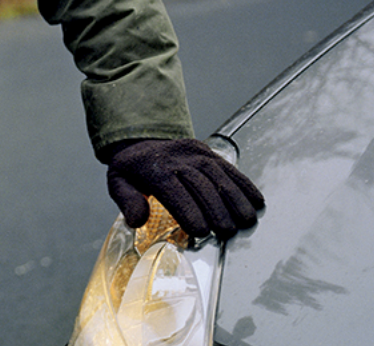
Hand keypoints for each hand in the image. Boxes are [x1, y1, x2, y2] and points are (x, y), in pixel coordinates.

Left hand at [103, 138, 264, 239]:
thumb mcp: (117, 182)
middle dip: (215, 208)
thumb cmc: (132, 169)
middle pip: (200, 183)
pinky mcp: (208, 151)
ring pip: (218, 174)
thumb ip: (126, 200)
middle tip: (228, 231)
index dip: (188, 210)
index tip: (201, 232)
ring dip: (235, 198)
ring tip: (246, 220)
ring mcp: (195, 153)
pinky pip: (228, 167)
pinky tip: (256, 200)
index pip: (173, 190)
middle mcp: (177, 158)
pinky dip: (244, 183)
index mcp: (153, 168)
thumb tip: (136, 219)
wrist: (142, 141)